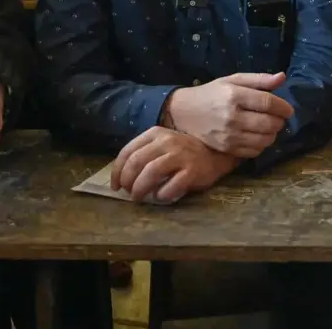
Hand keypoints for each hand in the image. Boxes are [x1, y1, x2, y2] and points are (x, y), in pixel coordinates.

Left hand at [111, 127, 238, 202]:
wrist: (216, 152)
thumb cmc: (184, 151)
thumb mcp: (162, 144)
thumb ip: (144, 154)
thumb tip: (123, 177)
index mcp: (155, 134)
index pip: (127, 152)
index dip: (117, 171)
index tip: (115, 186)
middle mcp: (166, 142)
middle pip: (136, 162)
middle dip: (127, 182)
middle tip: (129, 193)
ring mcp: (180, 155)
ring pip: (150, 173)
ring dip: (140, 189)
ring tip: (139, 198)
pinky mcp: (192, 171)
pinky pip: (171, 186)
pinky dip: (161, 195)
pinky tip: (160, 197)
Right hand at [166, 72, 293, 157]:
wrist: (184, 112)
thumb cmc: (212, 93)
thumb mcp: (233, 80)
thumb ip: (259, 79)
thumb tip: (282, 77)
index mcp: (234, 95)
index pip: (267, 102)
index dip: (283, 107)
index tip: (288, 109)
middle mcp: (232, 117)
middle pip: (269, 123)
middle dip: (280, 121)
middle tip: (278, 118)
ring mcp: (229, 135)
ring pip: (264, 140)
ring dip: (273, 134)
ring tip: (268, 127)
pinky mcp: (226, 149)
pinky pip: (254, 152)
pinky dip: (261, 145)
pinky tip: (257, 136)